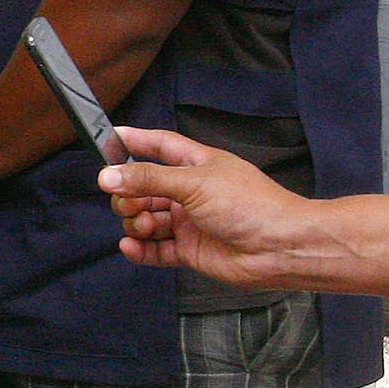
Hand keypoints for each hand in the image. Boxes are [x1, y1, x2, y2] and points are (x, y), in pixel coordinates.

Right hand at [101, 126, 320, 288]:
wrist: (280, 247)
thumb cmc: (252, 206)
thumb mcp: (194, 182)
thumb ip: (148, 179)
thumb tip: (109, 176)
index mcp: (198, 165)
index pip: (160, 146)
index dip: (135, 141)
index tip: (108, 139)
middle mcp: (191, 192)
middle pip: (144, 188)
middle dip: (129, 195)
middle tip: (130, 202)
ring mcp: (189, 221)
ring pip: (146, 219)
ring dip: (135, 222)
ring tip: (142, 225)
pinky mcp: (189, 249)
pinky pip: (154, 248)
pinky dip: (139, 249)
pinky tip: (132, 246)